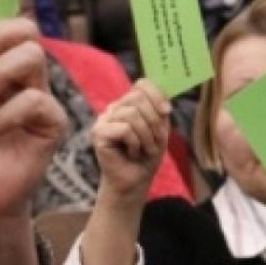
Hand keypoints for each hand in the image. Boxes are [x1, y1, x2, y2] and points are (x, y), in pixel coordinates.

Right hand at [93, 80, 170, 205]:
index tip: (167, 112)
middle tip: (155, 142)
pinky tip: (131, 154)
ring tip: (144, 150)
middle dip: (154, 122)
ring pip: (132, 115)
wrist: (135, 180)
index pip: (141, 84)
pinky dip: (135, 144)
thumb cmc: (147, 155)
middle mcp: (114, 108)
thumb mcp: (160, 128)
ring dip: (146, 136)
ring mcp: (103, 120)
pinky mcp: (98, 133)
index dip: (157, 95)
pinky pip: (125, 129)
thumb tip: (165, 95)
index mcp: (129, 104)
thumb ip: (159, 109)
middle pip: (137, 98)